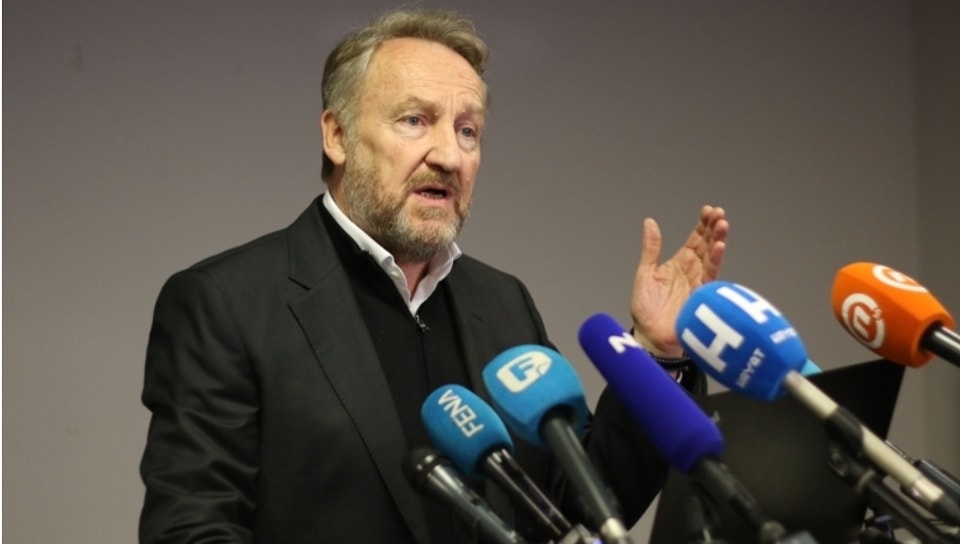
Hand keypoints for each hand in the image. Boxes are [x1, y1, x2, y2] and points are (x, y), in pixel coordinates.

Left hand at [630, 205, 728, 356]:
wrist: (650, 336)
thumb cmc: (647, 309)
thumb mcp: (645, 273)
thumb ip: (651, 248)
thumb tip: (650, 222)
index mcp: (679, 263)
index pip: (695, 239)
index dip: (702, 225)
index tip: (708, 210)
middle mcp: (692, 271)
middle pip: (707, 245)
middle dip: (714, 228)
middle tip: (719, 213)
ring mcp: (698, 283)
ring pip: (711, 257)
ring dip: (718, 240)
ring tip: (722, 225)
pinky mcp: (701, 296)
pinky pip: (710, 275)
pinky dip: (715, 260)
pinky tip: (719, 247)